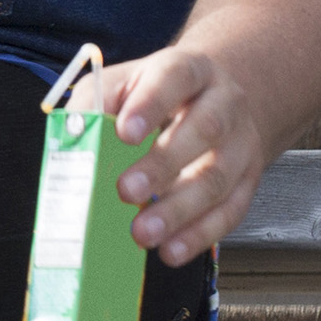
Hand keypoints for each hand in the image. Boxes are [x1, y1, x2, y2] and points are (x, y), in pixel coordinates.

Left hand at [72, 45, 270, 268]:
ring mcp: (241, 143)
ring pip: (217, 177)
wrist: (215, 98)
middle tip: (124, 191)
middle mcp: (224, 103)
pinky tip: (170, 250)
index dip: (151, 104)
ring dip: (178, 210)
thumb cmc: (156, 93)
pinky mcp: (248, 180)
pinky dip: (199, 235)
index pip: (174, 78)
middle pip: (204, 129)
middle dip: (162, 164)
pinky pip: (229, 211)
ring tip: (141, 233)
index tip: (123, 132)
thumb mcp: (123, 82)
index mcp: (190, 70)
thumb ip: (95, 103)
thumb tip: (73, 135)